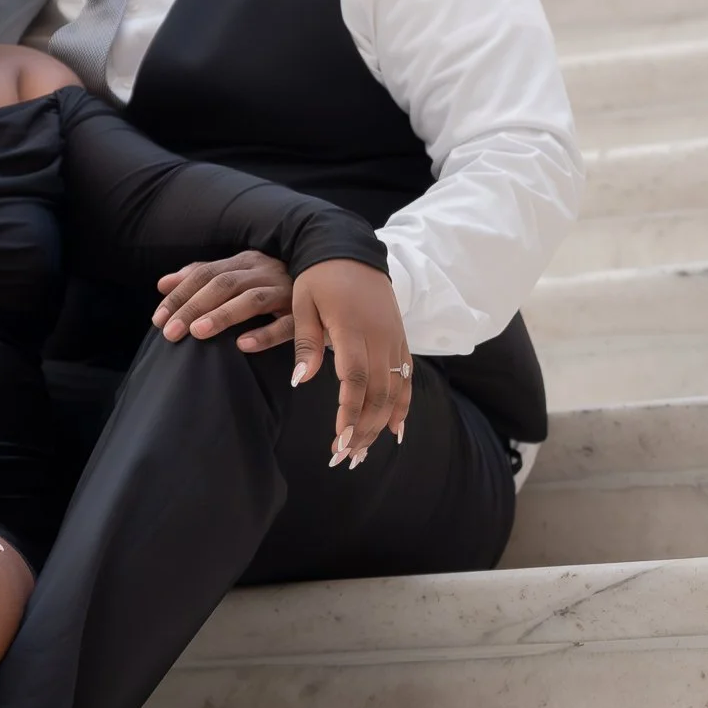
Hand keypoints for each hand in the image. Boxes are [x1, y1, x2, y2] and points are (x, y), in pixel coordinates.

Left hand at [152, 250, 294, 352]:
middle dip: (193, 307)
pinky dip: (265, 334)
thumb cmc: (275, 289)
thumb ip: (203, 278)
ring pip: (251, 299)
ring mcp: (287, 291)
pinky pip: (286, 324)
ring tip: (197, 333)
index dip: (180, 294)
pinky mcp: (306, 315)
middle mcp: (265, 271)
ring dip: (222, 316)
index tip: (157, 318)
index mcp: (246, 262)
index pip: (205, 274)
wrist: (329, 295)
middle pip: (223, 284)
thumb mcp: (239, 279)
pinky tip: (242, 346)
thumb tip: (162, 283)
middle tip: (169, 332)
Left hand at [288, 260, 411, 466]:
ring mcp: (394, 340)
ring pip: (394, 390)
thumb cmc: (320, 278)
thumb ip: (305, 343)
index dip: (348, 412)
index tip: (338, 441)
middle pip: (377, 393)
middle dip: (362, 429)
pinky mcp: (400, 340)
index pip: (354, 379)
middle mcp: (380, 337)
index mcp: (352, 329)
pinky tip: (395, 431)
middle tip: (344, 458)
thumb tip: (300, 381)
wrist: (351, 250)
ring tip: (361, 452)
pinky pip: (407, 378)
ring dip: (379, 424)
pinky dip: (403, 406)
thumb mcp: (303, 304)